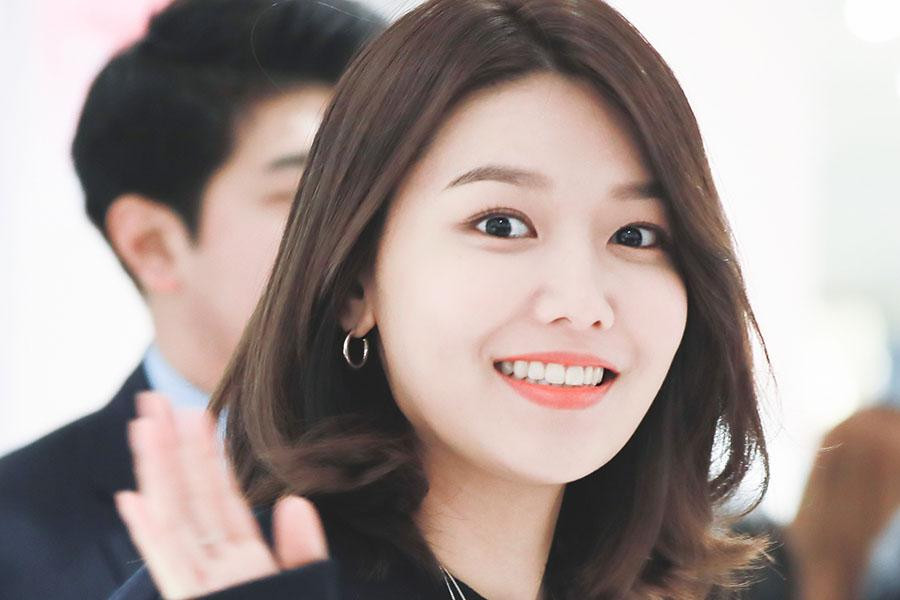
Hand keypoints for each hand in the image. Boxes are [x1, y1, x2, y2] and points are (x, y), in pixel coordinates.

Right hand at [115, 391, 328, 599]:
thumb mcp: (306, 586)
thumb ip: (302, 550)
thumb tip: (295, 502)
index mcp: (247, 561)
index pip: (221, 497)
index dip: (207, 456)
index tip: (197, 416)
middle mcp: (217, 566)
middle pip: (190, 496)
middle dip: (172, 448)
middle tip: (157, 400)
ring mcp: (201, 586)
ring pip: (174, 518)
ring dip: (157, 473)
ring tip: (144, 426)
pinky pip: (169, 562)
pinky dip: (148, 533)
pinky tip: (131, 498)